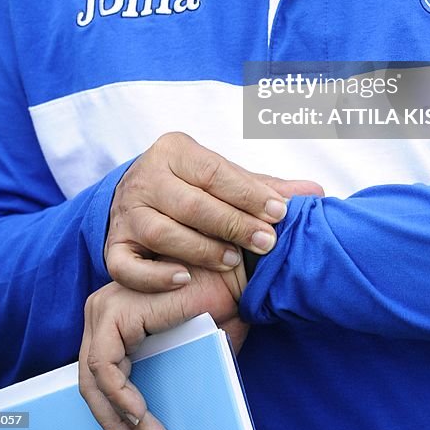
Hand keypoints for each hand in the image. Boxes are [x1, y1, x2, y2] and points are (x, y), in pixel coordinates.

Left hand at [79, 266, 246, 429]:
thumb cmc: (217, 304)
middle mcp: (102, 309)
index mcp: (114, 315)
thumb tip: (156, 422)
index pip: (100, 374)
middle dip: (113, 421)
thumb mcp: (185, 347)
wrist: (236, 274)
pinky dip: (120, 398)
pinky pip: (105, 368)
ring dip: (119, 418)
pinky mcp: (116, 311)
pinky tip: (140, 418)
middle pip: (92, 380)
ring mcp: (105, 308)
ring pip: (93, 379)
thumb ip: (165, 371)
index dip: (113, 413)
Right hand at [105, 132, 323, 289]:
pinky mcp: (113, 244)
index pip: (214, 172)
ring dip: (201, 249)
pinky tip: (184, 279)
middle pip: (191, 203)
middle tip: (266, 243)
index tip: (280, 213)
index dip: (248, 194)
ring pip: (161, 233)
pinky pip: (125, 265)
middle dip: (233, 224)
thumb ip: (265, 187)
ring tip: (233, 260)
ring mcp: (126, 212)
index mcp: (174, 150)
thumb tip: (316, 192)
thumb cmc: (193, 186)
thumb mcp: (225, 178)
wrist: (138, 192)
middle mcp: (145, 177)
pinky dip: (153, 275)